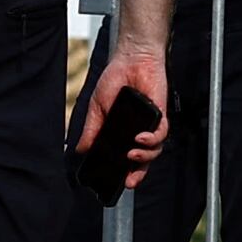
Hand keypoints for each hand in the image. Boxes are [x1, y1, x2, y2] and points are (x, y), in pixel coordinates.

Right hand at [81, 44, 168, 180]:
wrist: (131, 59)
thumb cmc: (115, 79)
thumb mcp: (97, 107)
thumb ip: (91, 129)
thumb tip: (80, 150)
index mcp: (124, 131)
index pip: (127, 157)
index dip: (125, 171)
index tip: (119, 183)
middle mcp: (139, 130)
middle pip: (144, 159)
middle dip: (138, 173)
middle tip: (129, 181)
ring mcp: (151, 124)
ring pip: (154, 150)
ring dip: (144, 157)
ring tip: (131, 154)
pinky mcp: (161, 114)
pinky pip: (161, 133)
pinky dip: (151, 139)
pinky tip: (140, 138)